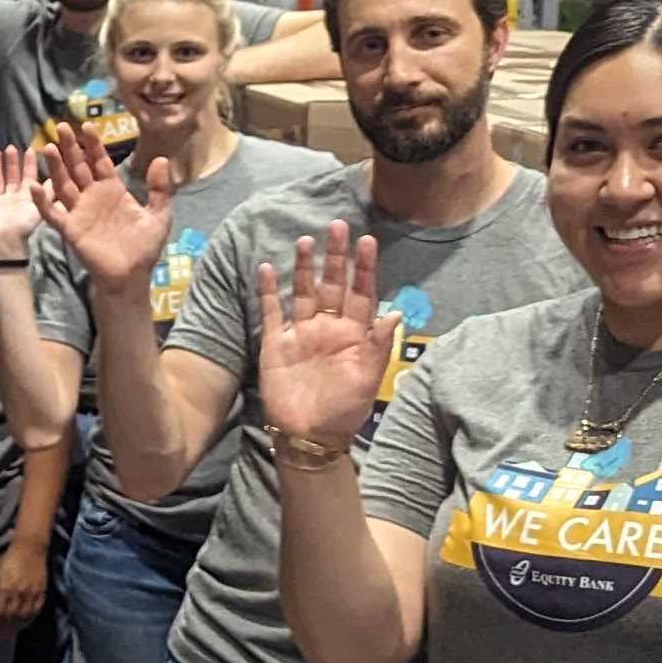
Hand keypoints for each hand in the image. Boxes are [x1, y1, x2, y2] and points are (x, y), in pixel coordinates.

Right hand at [0, 146, 46, 262]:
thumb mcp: (40, 208)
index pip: (28, 177)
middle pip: (11, 176)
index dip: (29, 164)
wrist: (6, 244)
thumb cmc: (23, 226)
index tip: (29, 149)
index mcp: (25, 198)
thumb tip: (57, 176)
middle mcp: (11, 198)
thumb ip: (48, 193)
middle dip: (11, 162)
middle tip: (11, 146)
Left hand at [0, 537, 49, 626]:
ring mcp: (31, 593)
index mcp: (5, 588)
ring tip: (11, 634)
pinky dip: (29, 620)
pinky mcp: (41, 592)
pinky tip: (24, 624)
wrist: (30, 548)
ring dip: (16, 628)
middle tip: (0, 638)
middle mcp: (18, 593)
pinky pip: (35, 611)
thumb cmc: (10, 559)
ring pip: (23, 617)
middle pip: (11, 618)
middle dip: (4, 630)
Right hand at [44, 122, 173, 296]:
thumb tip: (161, 159)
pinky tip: (35, 186)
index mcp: (112, 190)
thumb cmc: (144, 248)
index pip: (100, 162)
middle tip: (60, 127)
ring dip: (55, 167)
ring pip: (64, 184)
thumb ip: (159, 189)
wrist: (131, 276)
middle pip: (78, 167)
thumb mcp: (159, 215)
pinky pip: (53, 213)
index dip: (93, 145)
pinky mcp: (71, 229)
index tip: (86, 126)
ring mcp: (79, 212)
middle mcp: (93, 197)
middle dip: (69, 147)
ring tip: (47, 146)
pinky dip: (43, 201)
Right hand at [255, 227, 393, 447]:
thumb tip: (394, 313)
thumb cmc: (344, 410)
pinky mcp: (275, 344)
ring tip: (306, 240)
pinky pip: (271, 312)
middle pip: (332, 284)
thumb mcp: (368, 379)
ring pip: (303, 292)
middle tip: (338, 226)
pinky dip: (268, 291)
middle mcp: (328, 327)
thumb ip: (379, 346)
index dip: (364, 268)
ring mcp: (300, 334)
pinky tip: (266, 268)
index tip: (367, 241)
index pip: (361, 293)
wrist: (308, 436)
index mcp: (353, 334)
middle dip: (335, 257)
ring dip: (304, 267)